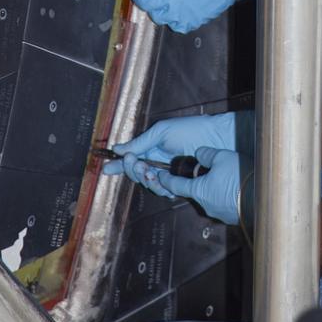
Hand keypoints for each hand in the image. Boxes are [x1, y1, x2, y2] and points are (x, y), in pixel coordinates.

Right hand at [103, 110, 255, 182]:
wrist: (215, 139)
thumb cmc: (191, 130)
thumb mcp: (162, 132)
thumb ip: (140, 142)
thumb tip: (118, 148)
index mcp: (153, 148)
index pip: (133, 159)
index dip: (119, 165)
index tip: (106, 168)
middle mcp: (159, 163)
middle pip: (137, 174)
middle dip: (133, 170)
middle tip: (135, 162)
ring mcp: (170, 175)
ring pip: (149, 184)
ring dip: (146, 178)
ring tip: (150, 170)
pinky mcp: (180, 185)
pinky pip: (164, 191)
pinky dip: (159, 186)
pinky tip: (161, 178)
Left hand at [157, 147, 254, 226]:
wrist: (262, 200)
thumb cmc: (239, 178)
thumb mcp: (222, 158)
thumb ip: (207, 154)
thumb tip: (200, 153)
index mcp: (198, 190)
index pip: (176, 185)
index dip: (167, 179)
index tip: (160, 175)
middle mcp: (205, 205)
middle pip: (196, 190)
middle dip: (198, 180)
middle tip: (206, 168)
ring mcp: (219, 213)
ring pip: (211, 197)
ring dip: (214, 187)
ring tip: (226, 175)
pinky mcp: (231, 216)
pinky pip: (223, 203)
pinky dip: (225, 194)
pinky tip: (236, 186)